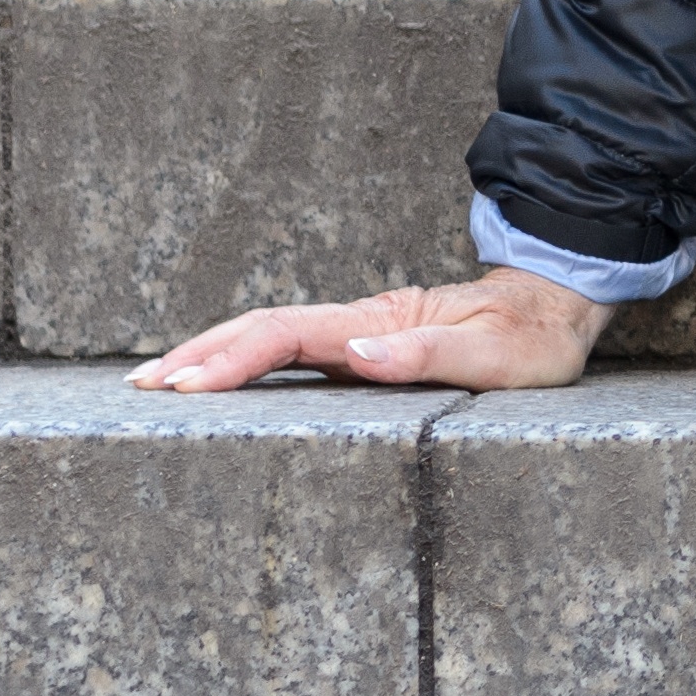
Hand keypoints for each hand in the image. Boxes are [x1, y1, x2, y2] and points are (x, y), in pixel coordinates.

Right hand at [127, 265, 609, 392]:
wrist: (554, 308)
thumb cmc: (531, 339)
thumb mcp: (494, 356)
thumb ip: (427, 356)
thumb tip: (356, 355)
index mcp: (379, 321)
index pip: (288, 336)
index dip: (233, 359)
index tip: (187, 387)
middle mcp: (359, 323)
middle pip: (261, 330)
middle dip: (198, 355)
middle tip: (141, 387)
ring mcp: (357, 333)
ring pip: (269, 337)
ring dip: (212, 356)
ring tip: (157, 384)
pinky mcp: (363, 347)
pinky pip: (291, 352)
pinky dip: (245, 363)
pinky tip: (220, 384)